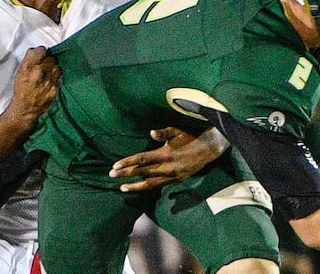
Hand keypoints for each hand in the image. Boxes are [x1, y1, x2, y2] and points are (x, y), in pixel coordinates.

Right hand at [9, 46, 61, 120]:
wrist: (26, 107)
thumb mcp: (20, 71)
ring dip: (54, 69)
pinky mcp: (55, 88)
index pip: (41, 50)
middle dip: (48, 61)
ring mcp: (48, 81)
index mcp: (28, 67)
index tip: (41, 55)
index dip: (41, 52)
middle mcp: (39, 72)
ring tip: (48, 73)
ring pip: (57, 67)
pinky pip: (59, 77)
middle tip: (44, 65)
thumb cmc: (22, 90)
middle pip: (51, 58)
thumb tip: (37, 51)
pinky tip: (50, 80)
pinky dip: (56, 77)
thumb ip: (29, 59)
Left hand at [109, 126, 227, 191]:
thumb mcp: (177, 131)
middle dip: (126, 174)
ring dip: (135, 186)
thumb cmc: (190, 137)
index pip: (142, 159)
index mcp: (165, 154)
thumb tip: (151, 132)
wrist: (209, 149)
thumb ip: (164, 133)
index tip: (115, 166)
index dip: (128, 163)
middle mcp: (167, 167)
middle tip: (111, 175)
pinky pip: (159, 186)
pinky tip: (139, 188)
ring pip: (150, 184)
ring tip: (122, 188)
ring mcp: (172, 176)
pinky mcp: (176, 181)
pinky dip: (148, 188)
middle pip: (142, 172)